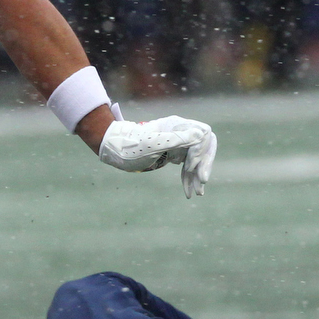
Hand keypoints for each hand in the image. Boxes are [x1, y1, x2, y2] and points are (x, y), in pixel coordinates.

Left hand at [98, 116, 216, 197]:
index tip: (189, 166)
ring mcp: (177, 144)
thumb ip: (177, 139)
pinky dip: (188, 179)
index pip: (202, 135)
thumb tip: (202, 134)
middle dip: (204, 164)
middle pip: (203, 147)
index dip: (200, 151)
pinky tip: (189, 192)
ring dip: (197, 176)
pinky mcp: (173, 154)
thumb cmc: (130, 145)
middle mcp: (180, 133)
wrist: (114, 149)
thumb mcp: (152, 144)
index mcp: (177, 125)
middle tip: (203, 181)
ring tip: (198, 194)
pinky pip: (186, 167)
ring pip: (195, 160)